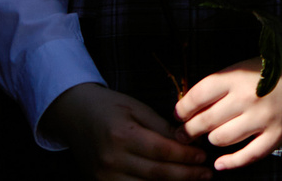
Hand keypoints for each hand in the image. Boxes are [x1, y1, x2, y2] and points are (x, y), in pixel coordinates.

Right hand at [43, 82, 209, 178]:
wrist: (75, 116)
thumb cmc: (109, 107)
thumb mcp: (136, 108)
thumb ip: (160, 126)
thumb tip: (186, 141)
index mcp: (122, 135)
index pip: (161, 151)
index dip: (184, 156)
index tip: (203, 156)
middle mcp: (111, 159)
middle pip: (156, 173)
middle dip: (185, 175)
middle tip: (206, 174)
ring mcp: (104, 176)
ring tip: (193, 180)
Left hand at [178, 56, 281, 169]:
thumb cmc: (276, 72)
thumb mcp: (246, 68)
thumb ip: (220, 85)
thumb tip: (190, 108)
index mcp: (237, 77)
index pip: (197, 95)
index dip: (182, 108)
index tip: (179, 115)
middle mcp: (247, 98)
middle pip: (205, 121)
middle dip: (189, 130)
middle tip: (184, 134)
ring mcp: (263, 118)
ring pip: (220, 139)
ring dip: (211, 141)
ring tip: (211, 139)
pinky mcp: (276, 135)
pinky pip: (247, 156)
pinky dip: (230, 163)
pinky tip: (220, 164)